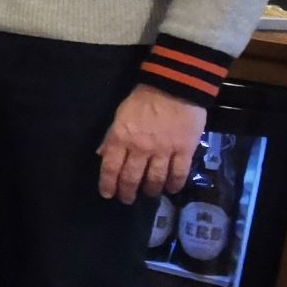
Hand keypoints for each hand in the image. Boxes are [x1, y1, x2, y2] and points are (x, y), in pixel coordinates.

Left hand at [97, 83, 207, 202]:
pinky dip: (174, 184)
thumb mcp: (119, 116)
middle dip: (127, 192)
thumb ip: (112, 137)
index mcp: (121, 138)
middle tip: (127, 199)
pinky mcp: (184, 150)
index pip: (110, 168)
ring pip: (155, 179)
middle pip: (132, 178)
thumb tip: (102, 156)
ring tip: (149, 194)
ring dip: (150, 191)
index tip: (108, 194)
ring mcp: (163, 150)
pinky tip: (171, 189)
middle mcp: (140, 148)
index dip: (108, 185)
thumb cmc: (143, 100)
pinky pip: (179, 173)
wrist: (174, 87)